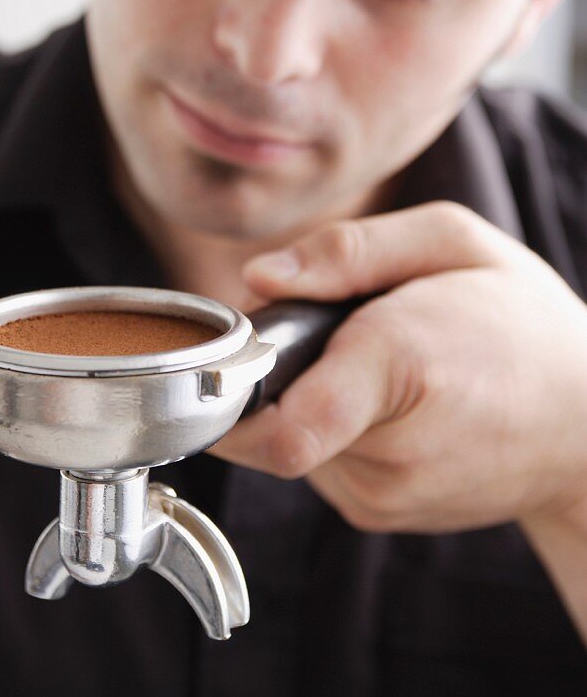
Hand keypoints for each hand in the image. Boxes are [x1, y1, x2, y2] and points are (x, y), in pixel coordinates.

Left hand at [207, 201, 586, 532]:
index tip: (236, 347)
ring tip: (377, 364)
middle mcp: (386, 450)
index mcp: (400, 363)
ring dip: (308, 396)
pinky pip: (316, 460)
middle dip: (277, 368)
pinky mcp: (378, 514)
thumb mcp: (451, 241)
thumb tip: (259, 277)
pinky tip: (387, 400)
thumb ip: (348, 250)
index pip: (278, 426)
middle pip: (268, 415)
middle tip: (335, 330)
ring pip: (287, 437)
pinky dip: (330, 424)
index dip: (233, 385)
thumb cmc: (520, 320)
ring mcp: (382, 495)